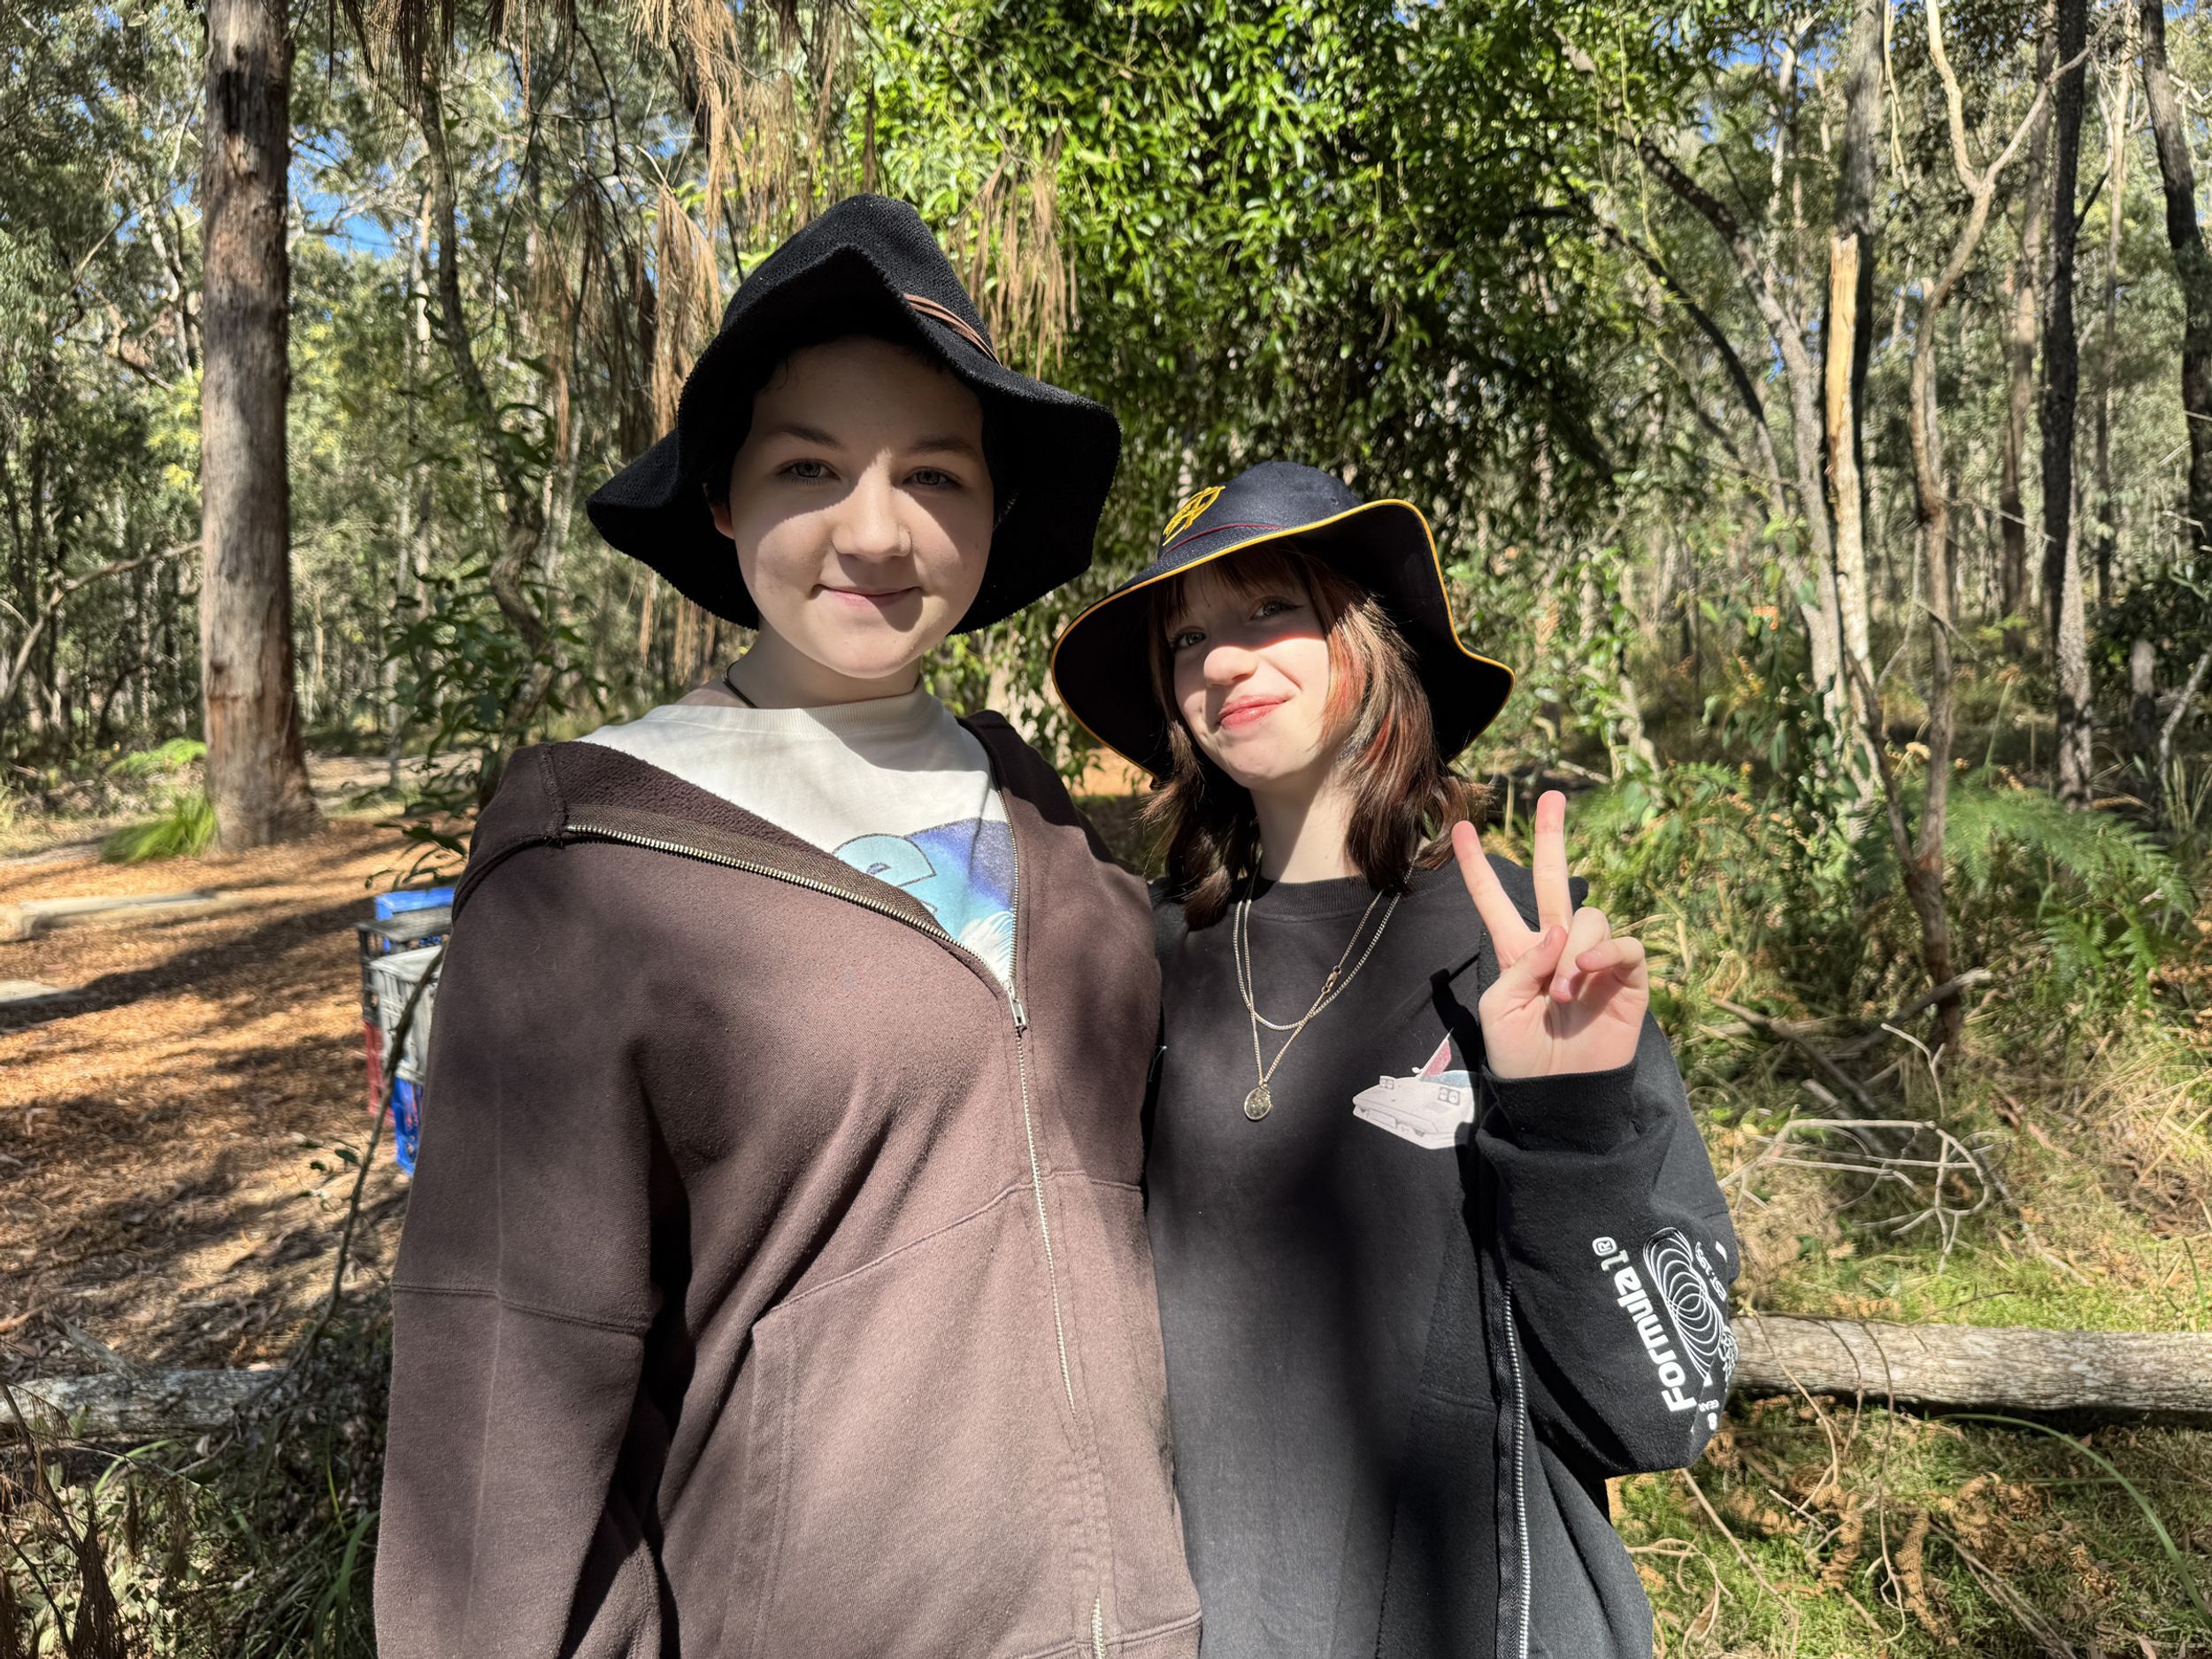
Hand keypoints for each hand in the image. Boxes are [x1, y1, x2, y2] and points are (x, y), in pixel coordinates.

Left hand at [1451, 790, 1648, 1080]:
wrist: (1557, 1096)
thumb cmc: (1522, 1057)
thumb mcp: (1501, 1008)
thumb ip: (1522, 963)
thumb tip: (1560, 930)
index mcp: (1517, 952)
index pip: (1496, 901)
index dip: (1478, 868)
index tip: (1462, 830)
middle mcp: (1557, 947)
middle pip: (1555, 881)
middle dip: (1551, 838)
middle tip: (1550, 797)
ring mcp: (1594, 961)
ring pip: (1589, 918)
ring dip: (1572, 950)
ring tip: (1560, 991)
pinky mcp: (1627, 980)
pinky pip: (1625, 946)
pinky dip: (1606, 953)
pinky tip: (1587, 971)